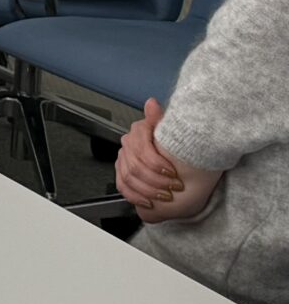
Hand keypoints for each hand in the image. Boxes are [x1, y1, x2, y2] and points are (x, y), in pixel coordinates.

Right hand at [115, 97, 184, 213]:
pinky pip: (123, 187)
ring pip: (129, 178)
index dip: (157, 164)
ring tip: (166, 195)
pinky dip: (136, 196)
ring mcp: (123, 160)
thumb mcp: (174, 129)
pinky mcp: (122, 174)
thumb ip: (161, 118)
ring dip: (148, 190)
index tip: (173, 173)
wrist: (181, 161)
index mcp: (139, 132)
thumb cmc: (178, 145)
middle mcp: (128, 145)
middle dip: (156, 180)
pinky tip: (149, 201)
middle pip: (135, 167)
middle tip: (174, 187)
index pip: (141, 149)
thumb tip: (151, 102)